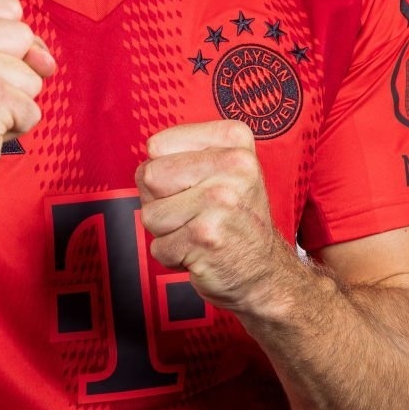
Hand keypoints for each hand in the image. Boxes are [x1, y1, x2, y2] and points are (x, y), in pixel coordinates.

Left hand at [135, 119, 303, 315]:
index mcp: (234, 139)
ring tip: (196, 231)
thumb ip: (182, 153)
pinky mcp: (206, 237)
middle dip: (159, 201)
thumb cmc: (234, 217)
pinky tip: (199, 251)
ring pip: (150, 214)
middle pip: (149, 176)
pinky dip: (172, 256)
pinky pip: (158, 247)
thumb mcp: (224, 168)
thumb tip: (144, 167)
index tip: (193, 184)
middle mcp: (234, 165)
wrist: (264, 270)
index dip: (164, 170)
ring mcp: (220, 202)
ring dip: (165, 231)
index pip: (158, 145)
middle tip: (192, 212)